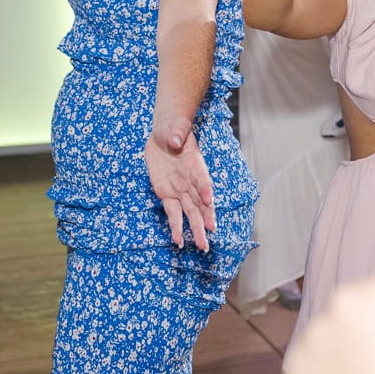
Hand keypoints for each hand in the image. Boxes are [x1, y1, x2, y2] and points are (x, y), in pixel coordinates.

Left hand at [143, 115, 216, 250]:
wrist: (164, 135)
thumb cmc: (173, 129)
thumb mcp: (174, 127)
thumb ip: (177, 133)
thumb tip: (175, 140)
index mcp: (196, 164)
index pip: (202, 179)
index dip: (205, 189)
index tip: (209, 200)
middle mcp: (191, 181)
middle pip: (200, 202)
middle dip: (205, 219)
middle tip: (209, 236)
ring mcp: (180, 190)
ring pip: (190, 212)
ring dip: (195, 228)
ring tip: (202, 246)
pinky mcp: (167, 194)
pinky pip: (173, 213)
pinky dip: (176, 226)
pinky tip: (178, 240)